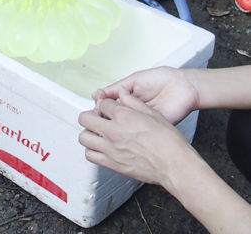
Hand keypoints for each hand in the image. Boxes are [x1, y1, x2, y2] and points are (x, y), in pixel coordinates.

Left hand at [79, 90, 194, 185]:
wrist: (175, 165)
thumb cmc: (169, 142)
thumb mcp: (153, 113)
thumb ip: (134, 102)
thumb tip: (123, 93)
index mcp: (123, 116)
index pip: (102, 103)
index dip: (106, 103)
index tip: (109, 107)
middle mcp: (113, 131)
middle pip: (85, 118)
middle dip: (91, 114)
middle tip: (98, 117)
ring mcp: (110, 149)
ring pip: (84, 137)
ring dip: (89, 132)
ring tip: (98, 132)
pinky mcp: (112, 164)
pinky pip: (90, 155)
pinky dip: (92, 149)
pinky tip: (100, 147)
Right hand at [92, 66, 199, 124]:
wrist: (182, 86)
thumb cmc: (161, 79)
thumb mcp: (134, 80)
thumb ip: (116, 88)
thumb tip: (98, 95)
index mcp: (127, 98)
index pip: (109, 105)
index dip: (101, 106)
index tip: (95, 105)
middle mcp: (133, 111)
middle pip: (113, 118)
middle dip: (104, 116)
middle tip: (98, 114)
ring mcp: (141, 121)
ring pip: (122, 126)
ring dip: (113, 125)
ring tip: (106, 121)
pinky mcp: (150, 128)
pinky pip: (135, 132)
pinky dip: (127, 131)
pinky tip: (120, 128)